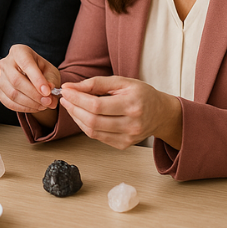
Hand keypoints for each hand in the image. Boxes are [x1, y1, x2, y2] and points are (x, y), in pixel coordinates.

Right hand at [0, 44, 60, 112]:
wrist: (33, 77)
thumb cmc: (42, 71)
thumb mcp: (51, 72)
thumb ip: (51, 81)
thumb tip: (50, 95)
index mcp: (19, 51)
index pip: (26, 64)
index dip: (37, 79)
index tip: (47, 92)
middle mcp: (6, 63)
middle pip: (16, 80)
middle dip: (34, 94)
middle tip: (48, 102)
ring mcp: (0, 77)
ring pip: (12, 93)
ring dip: (30, 103)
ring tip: (44, 105)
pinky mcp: (0, 91)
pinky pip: (9, 103)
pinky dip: (24, 108)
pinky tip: (35, 107)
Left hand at [59, 76, 182, 149]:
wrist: (161, 113)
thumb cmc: (141, 94)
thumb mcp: (122, 82)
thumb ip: (95, 83)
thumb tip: (70, 87)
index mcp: (133, 105)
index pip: (96, 105)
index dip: (77, 98)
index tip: (65, 90)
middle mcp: (132, 124)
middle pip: (92, 120)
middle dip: (73, 108)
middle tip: (65, 97)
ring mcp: (128, 138)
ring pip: (92, 131)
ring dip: (76, 117)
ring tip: (70, 105)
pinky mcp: (124, 145)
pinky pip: (97, 137)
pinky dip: (84, 126)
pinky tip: (81, 115)